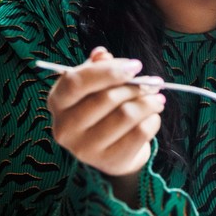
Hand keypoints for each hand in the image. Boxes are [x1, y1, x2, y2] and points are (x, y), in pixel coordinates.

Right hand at [47, 47, 164, 178]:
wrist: (112, 150)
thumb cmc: (102, 108)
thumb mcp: (96, 85)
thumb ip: (98, 67)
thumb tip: (102, 54)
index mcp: (58, 101)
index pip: (76, 82)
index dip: (108, 71)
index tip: (136, 66)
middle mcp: (65, 127)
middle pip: (106, 98)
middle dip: (137, 87)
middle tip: (154, 83)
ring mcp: (85, 149)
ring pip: (126, 115)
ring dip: (149, 102)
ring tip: (157, 98)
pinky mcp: (108, 161)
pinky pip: (139, 133)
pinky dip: (153, 120)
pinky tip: (153, 116)